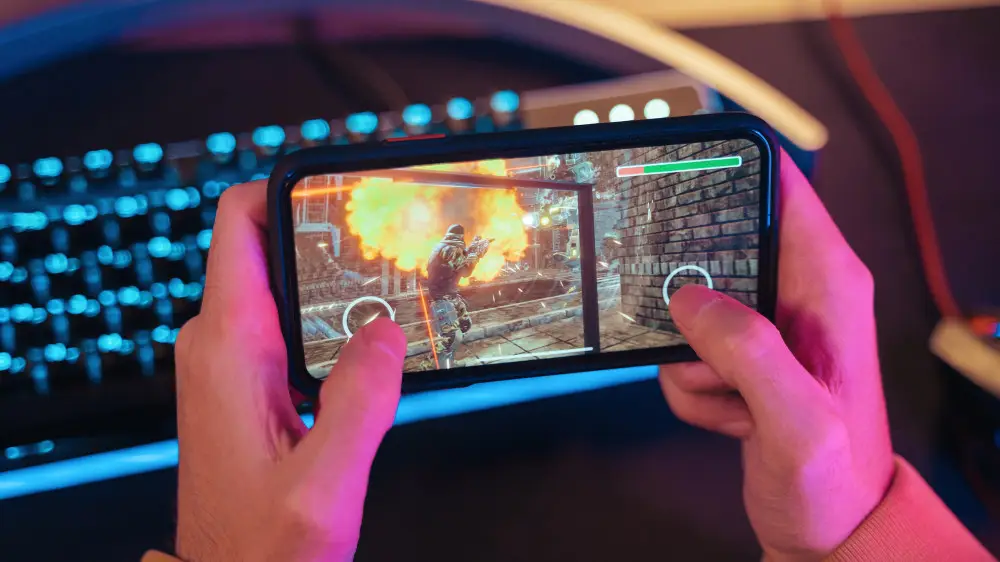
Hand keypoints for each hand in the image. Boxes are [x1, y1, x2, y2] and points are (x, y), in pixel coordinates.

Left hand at [174, 181, 405, 561]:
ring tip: (393, 288)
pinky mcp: (248, 379)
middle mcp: (220, 344)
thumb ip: (361, 401)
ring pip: (285, 284)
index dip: (289, 189)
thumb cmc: (259, 546)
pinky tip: (373, 340)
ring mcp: (231, 360)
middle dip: (330, 236)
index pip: (238, 223)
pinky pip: (290, 319)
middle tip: (389, 244)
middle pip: (270, 245)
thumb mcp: (323, 483)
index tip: (342, 190)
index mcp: (229, 348)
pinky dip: (332, 317)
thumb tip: (389, 333)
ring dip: (336, 282)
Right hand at [659, 152, 894, 560]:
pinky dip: (692, 387)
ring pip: (689, 305)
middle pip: (717, 245)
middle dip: (690, 300)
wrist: (827, 526)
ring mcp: (763, 324)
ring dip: (691, 360)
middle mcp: (796, 292)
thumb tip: (689, 300)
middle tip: (705, 351)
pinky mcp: (740, 355)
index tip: (682, 173)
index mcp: (828, 283)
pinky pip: (684, 347)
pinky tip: (731, 416)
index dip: (732, 168)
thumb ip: (748, 352)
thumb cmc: (834, 478)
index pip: (783, 187)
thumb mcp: (798, 418)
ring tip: (733, 400)